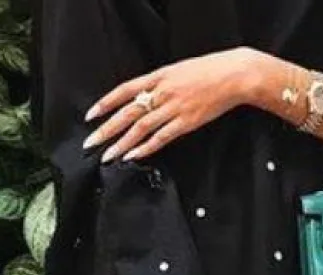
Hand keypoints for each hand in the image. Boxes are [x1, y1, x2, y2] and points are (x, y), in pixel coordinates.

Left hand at [85, 48, 262, 161]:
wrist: (231, 76)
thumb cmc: (207, 72)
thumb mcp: (177, 70)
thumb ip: (159, 83)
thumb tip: (143, 96)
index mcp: (158, 76)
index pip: (124, 90)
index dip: (105, 103)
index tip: (90, 115)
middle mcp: (161, 92)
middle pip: (127, 113)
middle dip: (107, 129)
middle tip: (91, 143)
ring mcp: (173, 108)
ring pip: (141, 128)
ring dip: (122, 144)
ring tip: (108, 155)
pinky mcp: (186, 123)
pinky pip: (161, 138)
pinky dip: (146, 148)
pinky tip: (133, 156)